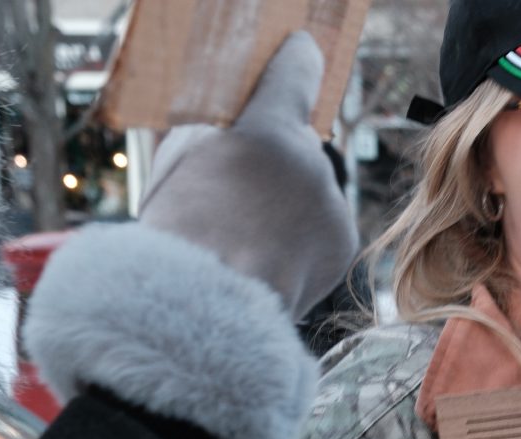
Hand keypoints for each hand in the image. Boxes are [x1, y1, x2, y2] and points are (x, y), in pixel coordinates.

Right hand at [140, 32, 358, 318]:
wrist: (207, 307)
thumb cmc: (178, 236)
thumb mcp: (177, 167)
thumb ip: (212, 140)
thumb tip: (227, 140)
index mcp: (268, 127)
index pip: (294, 75)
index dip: (297, 61)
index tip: (304, 50)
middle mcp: (313, 158)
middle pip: (295, 149)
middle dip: (272, 165)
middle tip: (235, 195)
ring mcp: (333, 203)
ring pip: (309, 193)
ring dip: (285, 208)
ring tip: (243, 239)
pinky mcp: (343, 242)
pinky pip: (320, 229)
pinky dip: (299, 241)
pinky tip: (267, 260)